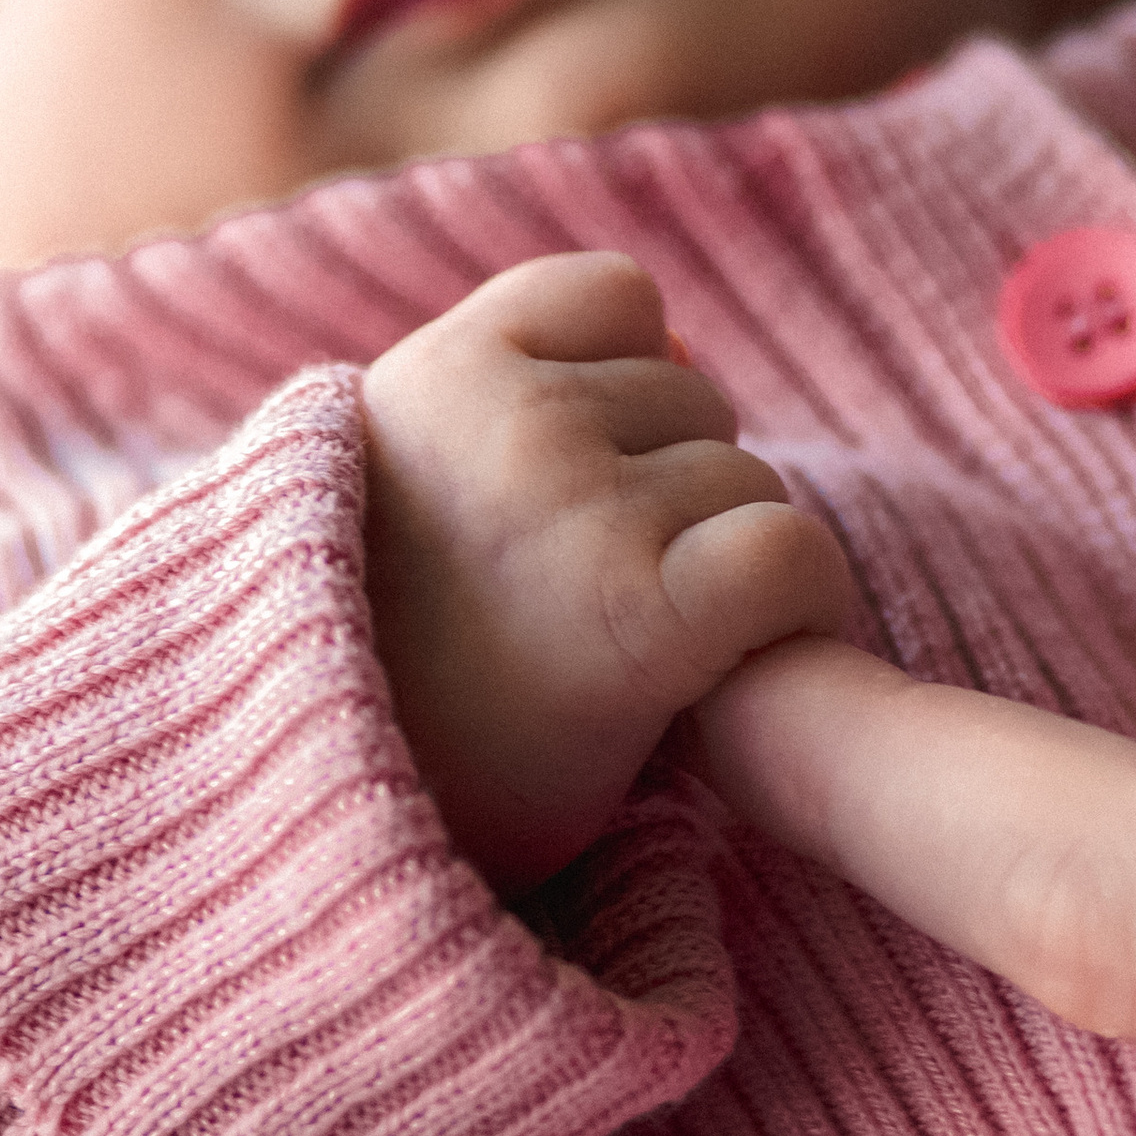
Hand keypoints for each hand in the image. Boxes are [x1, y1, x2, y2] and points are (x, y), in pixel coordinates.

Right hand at [362, 252, 851, 892]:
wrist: (338, 835)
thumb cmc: (387, 676)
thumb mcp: (397, 492)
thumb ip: (509, 396)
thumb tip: (686, 344)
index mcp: (433, 376)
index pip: (620, 300)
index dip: (629, 391)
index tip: (581, 497)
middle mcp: (507, 423)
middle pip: (696, 401)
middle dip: (674, 494)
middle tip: (600, 605)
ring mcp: (580, 509)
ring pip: (749, 483)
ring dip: (723, 564)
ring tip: (641, 650)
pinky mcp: (648, 610)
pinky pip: (790, 554)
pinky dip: (797, 607)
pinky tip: (736, 661)